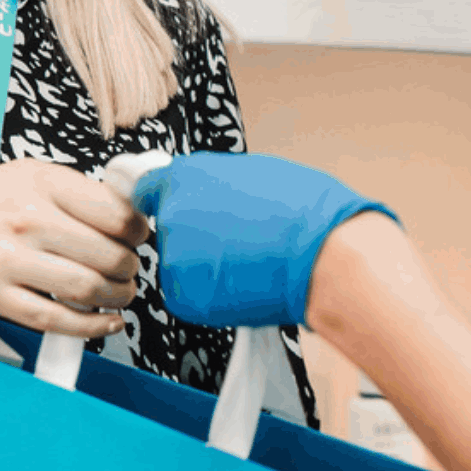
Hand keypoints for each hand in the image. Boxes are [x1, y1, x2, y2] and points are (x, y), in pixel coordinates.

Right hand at [0, 158, 146, 337]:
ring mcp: (10, 261)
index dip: (139, 232)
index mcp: (41, 183)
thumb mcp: (29, 176)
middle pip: (108, 255)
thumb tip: (133, 215)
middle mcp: (26, 220)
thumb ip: (78, 191)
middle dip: (130, 269)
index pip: (115, 213)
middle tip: (129, 270)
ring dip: (118, 297)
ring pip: (88, 289)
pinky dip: (93, 326)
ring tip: (120, 292)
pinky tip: (107, 320)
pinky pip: (58, 320)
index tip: (139, 238)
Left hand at [128, 152, 394, 326]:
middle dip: (195, 234)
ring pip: (181, 263)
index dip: (167, 200)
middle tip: (237, 239)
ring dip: (205, 265)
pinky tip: (245, 283)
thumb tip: (209, 190)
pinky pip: (190, 294)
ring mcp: (175, 258)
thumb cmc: (306, 211)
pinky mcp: (184, 297)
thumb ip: (216, 182)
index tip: (177, 210)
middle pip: (170, 227)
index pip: (147, 188)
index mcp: (186, 176)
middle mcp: (172, 213)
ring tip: (249, 262)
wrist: (323, 255)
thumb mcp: (255, 173)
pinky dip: (212, 293)